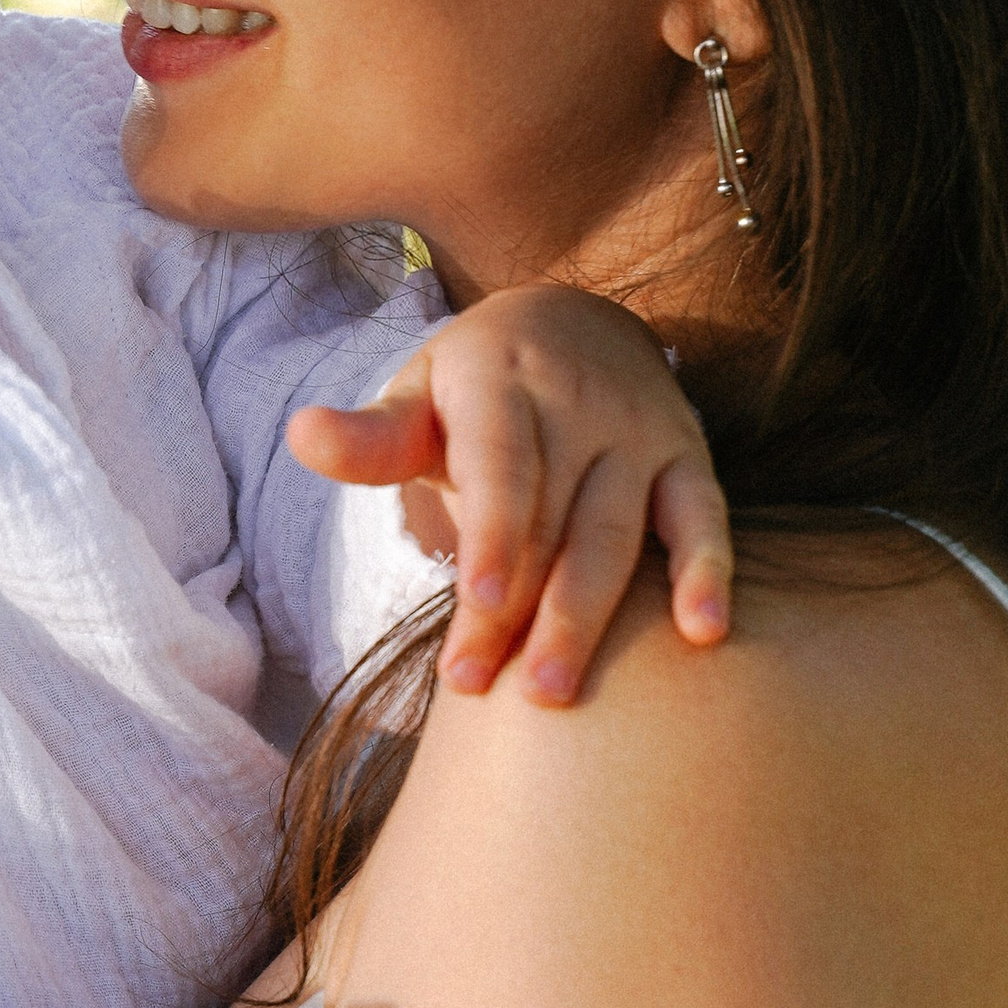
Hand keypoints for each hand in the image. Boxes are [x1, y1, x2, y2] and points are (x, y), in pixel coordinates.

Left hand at [285, 286, 730, 704]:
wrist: (575, 317)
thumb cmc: (474, 384)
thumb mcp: (419, 394)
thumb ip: (371, 436)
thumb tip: (301, 435)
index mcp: (501, 381)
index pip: (500, 464)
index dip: (493, 532)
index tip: (478, 600)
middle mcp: (579, 404)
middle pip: (550, 519)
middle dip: (519, 608)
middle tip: (483, 686)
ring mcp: (639, 433)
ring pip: (616, 533)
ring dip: (587, 615)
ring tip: (553, 690)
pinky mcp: (686, 457)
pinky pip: (702, 517)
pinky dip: (707, 573)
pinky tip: (703, 634)